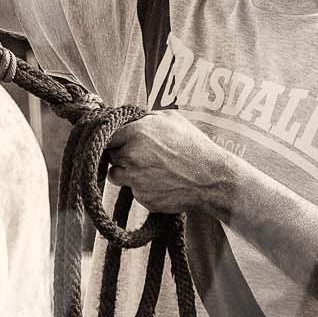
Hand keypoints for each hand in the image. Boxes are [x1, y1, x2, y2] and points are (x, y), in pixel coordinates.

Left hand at [105, 110, 224, 214]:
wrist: (210, 178)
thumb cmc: (193, 146)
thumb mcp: (171, 118)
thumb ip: (146, 118)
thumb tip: (131, 121)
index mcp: (135, 133)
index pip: (107, 136)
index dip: (112, 140)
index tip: (116, 142)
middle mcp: (130, 156)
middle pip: (111, 156)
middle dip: (121, 155)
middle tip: (140, 155)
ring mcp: (135, 179)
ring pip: (116, 175)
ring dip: (126, 173)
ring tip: (149, 169)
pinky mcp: (142, 198)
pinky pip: (134, 191)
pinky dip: (142, 188)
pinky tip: (160, 182)